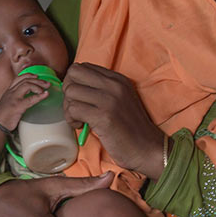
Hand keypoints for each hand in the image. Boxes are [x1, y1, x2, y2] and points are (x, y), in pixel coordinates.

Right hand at [0, 76, 50, 130]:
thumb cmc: (3, 115)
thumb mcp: (8, 103)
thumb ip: (16, 98)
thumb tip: (28, 98)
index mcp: (9, 91)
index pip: (19, 78)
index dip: (29, 75)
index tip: (37, 76)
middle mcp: (11, 92)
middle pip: (25, 80)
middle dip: (38, 80)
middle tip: (47, 83)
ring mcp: (14, 98)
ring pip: (27, 85)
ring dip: (39, 86)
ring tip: (46, 89)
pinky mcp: (17, 106)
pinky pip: (30, 99)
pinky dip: (40, 96)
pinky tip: (45, 95)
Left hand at [62, 63, 166, 177]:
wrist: (147, 149)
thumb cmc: (130, 129)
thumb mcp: (120, 100)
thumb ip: (102, 90)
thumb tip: (72, 86)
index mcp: (117, 79)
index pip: (83, 67)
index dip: (74, 83)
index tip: (79, 99)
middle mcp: (114, 84)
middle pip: (73, 73)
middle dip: (68, 90)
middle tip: (75, 107)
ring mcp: (109, 99)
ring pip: (71, 91)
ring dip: (68, 108)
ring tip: (79, 119)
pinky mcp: (104, 116)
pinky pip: (73, 109)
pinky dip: (72, 119)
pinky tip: (81, 126)